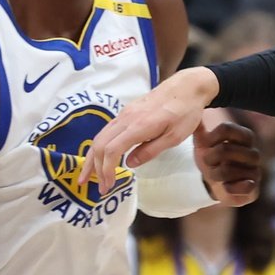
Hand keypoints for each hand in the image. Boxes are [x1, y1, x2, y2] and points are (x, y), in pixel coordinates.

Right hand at [80, 67, 219, 193]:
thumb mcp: (174, 137)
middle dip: (95, 168)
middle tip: (100, 188)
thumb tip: (129, 164)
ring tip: (88, 176)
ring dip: (93, 158)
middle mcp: (126, 119)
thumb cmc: (185, 112)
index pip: (112, 150)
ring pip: (100, 137)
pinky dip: (100, 147)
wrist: (186, 86)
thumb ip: (151, 151)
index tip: (109, 186)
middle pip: (100, 144)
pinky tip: (100, 157)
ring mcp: (124, 114)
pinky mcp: (126, 112)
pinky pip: (106, 131)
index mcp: (138, 126)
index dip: (107, 170)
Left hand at [194, 110, 260, 206]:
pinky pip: (245, 186)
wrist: (219, 184)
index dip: (211, 138)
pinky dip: (230, 187)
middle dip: (210, 158)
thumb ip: (200, 128)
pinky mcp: (254, 188)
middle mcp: (253, 152)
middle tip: (206, 163)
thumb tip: (194, 112)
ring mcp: (255, 170)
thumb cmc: (213, 159)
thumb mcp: (204, 143)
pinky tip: (225, 186)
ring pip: (230, 169)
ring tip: (213, 176)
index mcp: (245, 137)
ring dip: (216, 174)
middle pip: (225, 149)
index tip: (204, 146)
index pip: (226, 128)